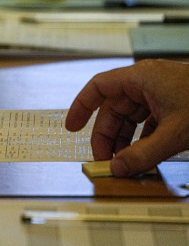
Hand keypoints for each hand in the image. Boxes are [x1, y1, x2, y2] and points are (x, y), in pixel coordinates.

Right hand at [65, 59, 188, 176]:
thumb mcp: (174, 135)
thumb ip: (142, 154)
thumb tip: (118, 168)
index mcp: (140, 77)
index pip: (98, 88)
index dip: (81, 107)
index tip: (71, 128)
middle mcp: (146, 81)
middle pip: (113, 106)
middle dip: (107, 134)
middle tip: (105, 159)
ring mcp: (160, 91)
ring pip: (131, 115)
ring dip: (125, 138)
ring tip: (124, 160)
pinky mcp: (173, 103)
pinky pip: (148, 120)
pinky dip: (142, 137)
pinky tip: (144, 153)